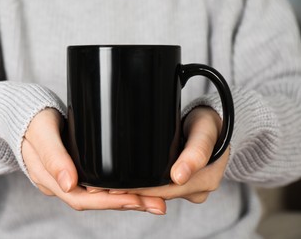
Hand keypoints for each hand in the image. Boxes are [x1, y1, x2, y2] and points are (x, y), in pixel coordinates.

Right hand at [22, 108, 165, 213]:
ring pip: (100, 196)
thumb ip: (53, 156)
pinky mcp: (76, 170)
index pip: (83, 200)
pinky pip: (98, 186)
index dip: (111, 202)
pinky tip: (135, 187)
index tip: (137, 200)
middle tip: (158, 206)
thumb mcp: (42, 134)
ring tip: (155, 200)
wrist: (23, 114)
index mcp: (50, 181)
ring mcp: (68, 179)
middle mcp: (61, 184)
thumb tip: (69, 183)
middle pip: (97, 202)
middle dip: (128, 204)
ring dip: (127, 199)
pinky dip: (118, 188)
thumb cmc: (31, 121)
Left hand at [108, 107, 228, 203]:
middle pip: (159, 195)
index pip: (165, 190)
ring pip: (159, 194)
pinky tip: (125, 183)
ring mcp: (191, 189)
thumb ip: (196, 152)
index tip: (114, 188)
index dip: (139, 190)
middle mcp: (198, 189)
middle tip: (101, 188)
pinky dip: (145, 186)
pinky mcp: (184, 185)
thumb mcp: (204, 132)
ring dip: (136, 191)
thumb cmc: (209, 124)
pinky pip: (162, 189)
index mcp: (205, 179)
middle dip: (132, 192)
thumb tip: (179, 176)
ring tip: (106, 187)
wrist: (217, 126)